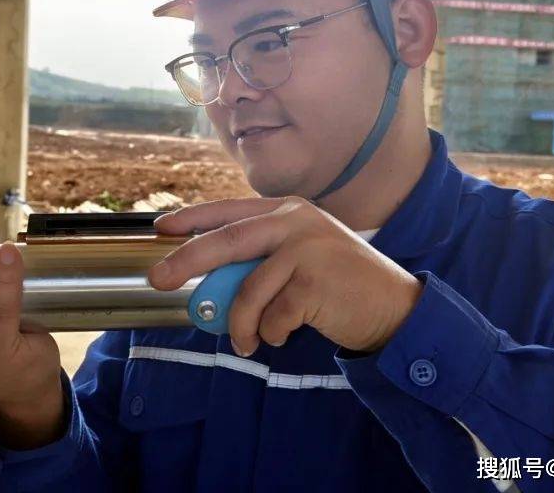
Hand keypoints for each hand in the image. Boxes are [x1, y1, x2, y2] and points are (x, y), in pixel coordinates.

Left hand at [148, 197, 422, 355]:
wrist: (394, 308)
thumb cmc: (339, 287)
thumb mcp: (300, 260)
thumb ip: (261, 262)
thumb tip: (207, 286)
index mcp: (288, 211)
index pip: (229, 211)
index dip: (192, 219)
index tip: (160, 228)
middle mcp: (296, 221)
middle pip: (227, 240)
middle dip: (187, 261)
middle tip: (159, 279)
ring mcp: (307, 248)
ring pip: (248, 290)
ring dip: (239, 325)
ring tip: (245, 342)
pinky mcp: (315, 280)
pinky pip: (272, 316)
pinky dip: (270, 333)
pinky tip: (284, 335)